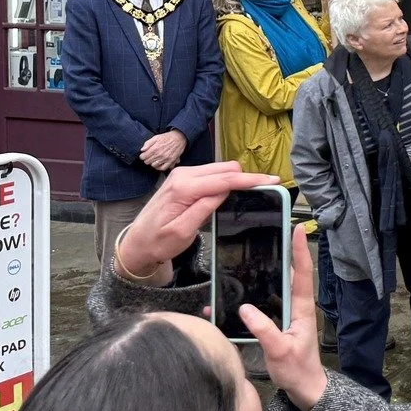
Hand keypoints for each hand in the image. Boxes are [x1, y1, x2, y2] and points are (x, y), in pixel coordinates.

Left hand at [115, 161, 281, 283]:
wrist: (137, 243)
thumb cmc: (158, 242)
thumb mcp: (183, 232)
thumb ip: (204, 208)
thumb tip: (225, 190)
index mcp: (183, 188)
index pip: (225, 179)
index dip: (251, 179)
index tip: (273, 180)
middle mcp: (183, 175)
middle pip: (227, 168)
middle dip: (247, 178)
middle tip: (264, 192)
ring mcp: (183, 174)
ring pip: (222, 169)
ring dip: (237, 179)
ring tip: (249, 195)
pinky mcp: (185, 178)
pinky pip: (213, 173)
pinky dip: (226, 181)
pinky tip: (230, 193)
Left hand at [138, 129, 187, 170]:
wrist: (179, 138)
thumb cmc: (167, 137)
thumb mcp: (156, 137)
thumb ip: (147, 143)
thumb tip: (142, 150)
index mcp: (154, 149)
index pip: (143, 157)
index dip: (142, 155)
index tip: (144, 154)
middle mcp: (159, 155)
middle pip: (147, 162)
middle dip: (147, 159)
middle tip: (149, 156)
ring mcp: (165, 159)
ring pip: (154, 165)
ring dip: (153, 163)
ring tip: (154, 159)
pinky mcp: (171, 161)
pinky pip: (163, 168)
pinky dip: (160, 167)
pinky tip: (159, 164)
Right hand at [239, 225, 328, 410]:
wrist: (304, 389)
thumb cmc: (297, 371)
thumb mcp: (280, 351)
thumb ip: (264, 330)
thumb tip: (245, 309)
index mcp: (302, 310)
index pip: (302, 274)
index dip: (300, 251)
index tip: (297, 229)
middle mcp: (296, 307)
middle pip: (289, 274)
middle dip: (282, 252)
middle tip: (272, 231)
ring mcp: (287, 314)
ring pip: (275, 287)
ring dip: (264, 273)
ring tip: (249, 257)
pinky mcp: (277, 323)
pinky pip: (264, 305)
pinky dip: (250, 298)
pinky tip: (229, 300)